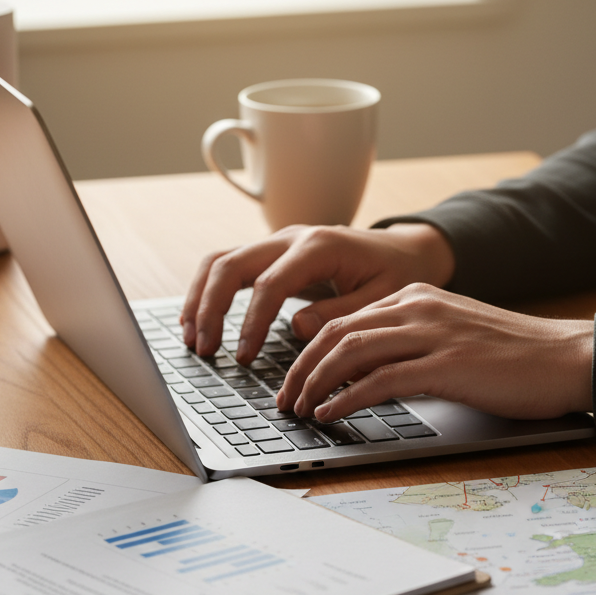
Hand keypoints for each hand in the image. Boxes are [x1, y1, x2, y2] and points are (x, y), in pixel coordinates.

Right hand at [180, 223, 454, 362]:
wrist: (402, 250)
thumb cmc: (395, 274)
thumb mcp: (381, 297)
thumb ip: (341, 313)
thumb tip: (298, 328)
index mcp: (319, 246)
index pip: (270, 284)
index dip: (252, 322)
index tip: (244, 356)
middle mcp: (291, 238)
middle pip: (231, 265)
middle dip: (210, 309)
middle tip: (204, 350)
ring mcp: (277, 243)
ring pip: (220, 261)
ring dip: (199, 299)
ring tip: (192, 339)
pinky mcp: (271, 254)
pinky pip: (227, 266)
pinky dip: (207, 292)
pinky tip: (198, 322)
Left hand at [276, 284, 594, 421]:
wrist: (567, 357)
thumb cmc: (514, 356)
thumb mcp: (452, 335)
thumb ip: (410, 344)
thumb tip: (364, 372)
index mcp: (417, 297)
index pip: (345, 319)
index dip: (310, 351)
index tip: (294, 378)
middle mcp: (418, 308)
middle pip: (337, 333)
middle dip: (301, 368)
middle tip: (284, 399)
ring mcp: (432, 333)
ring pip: (351, 352)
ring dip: (316, 383)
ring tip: (299, 409)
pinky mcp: (446, 364)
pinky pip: (380, 380)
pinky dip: (347, 398)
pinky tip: (331, 413)